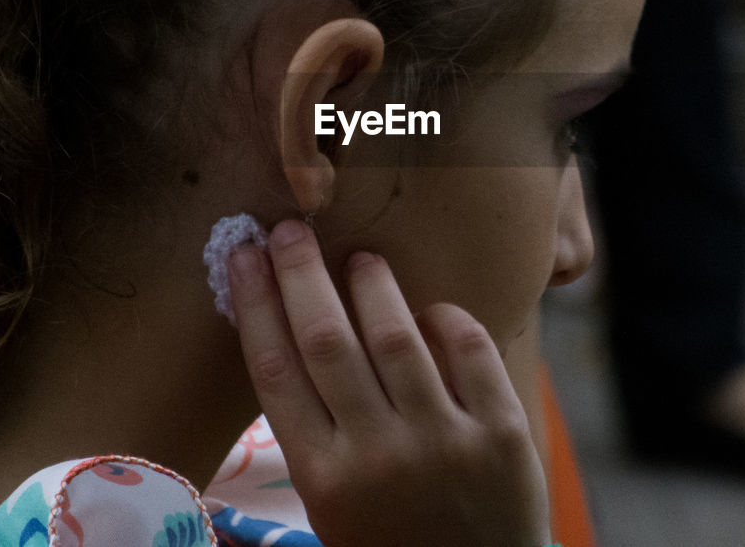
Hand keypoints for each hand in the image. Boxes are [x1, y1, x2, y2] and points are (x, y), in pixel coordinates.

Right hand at [228, 219, 551, 546]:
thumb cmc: (392, 546)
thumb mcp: (332, 511)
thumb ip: (316, 437)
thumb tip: (292, 337)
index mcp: (323, 478)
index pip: (275, 371)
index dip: (256, 304)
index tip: (242, 257)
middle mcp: (377, 455)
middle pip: (327, 340)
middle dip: (300, 275)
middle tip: (290, 230)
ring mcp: (444, 442)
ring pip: (396, 336)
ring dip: (371, 285)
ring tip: (360, 259)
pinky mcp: (502, 434)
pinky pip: (471, 352)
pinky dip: (446, 319)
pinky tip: (429, 310)